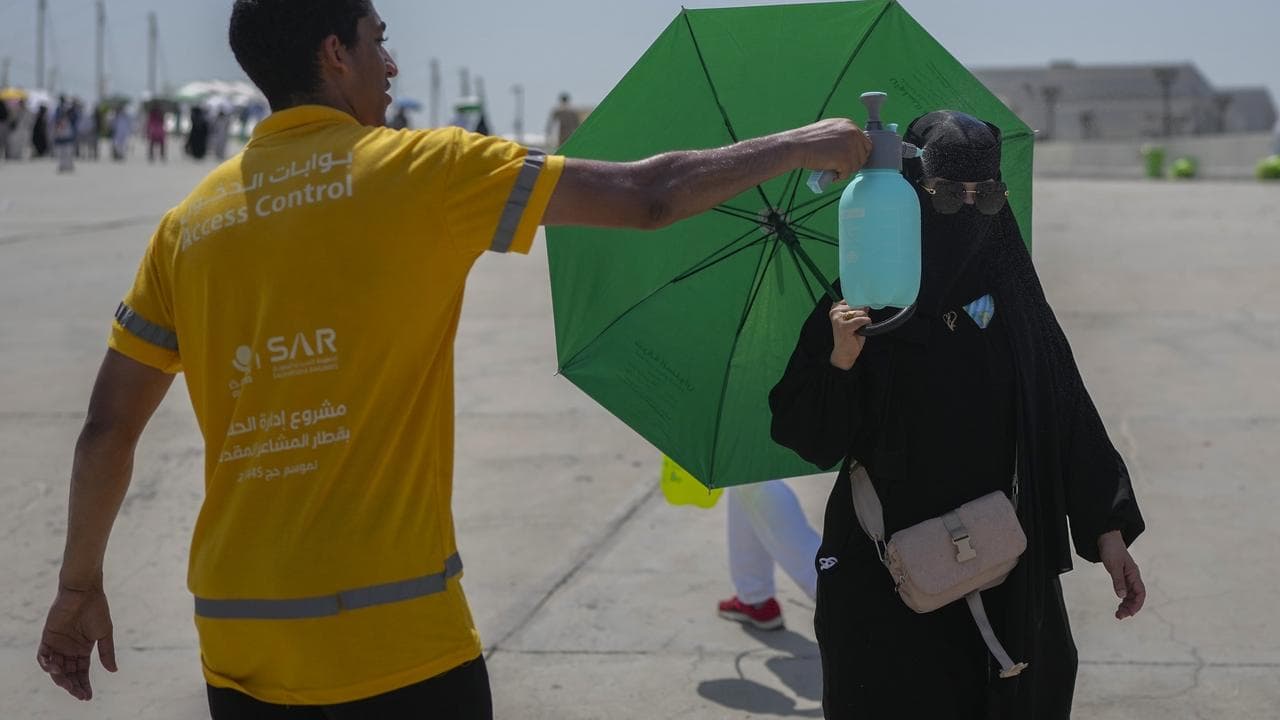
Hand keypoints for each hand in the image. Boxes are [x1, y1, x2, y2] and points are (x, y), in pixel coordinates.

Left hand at [37, 583, 117, 700]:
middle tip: (78, 695)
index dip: (83, 685)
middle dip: (72, 685)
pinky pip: (43, 656)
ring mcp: (57, 644)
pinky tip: (55, 670)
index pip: (81, 672)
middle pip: (68, 673)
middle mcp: (69, 649)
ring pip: (55, 668)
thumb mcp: (105, 634)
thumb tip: (113, 671)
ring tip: (67, 685)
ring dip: (60, 678)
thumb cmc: (97, 610)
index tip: (87, 696)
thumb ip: (106, 652)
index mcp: (83, 649)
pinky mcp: (47, 637)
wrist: (84, 592)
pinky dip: (46, 664)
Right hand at [788, 119, 872, 183]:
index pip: (865, 142)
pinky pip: (847, 173)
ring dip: (845, 171)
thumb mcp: (829, 129)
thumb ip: (842, 135)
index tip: (849, 160)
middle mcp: (853, 133)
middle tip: (841, 167)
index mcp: (849, 125)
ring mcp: (850, 146)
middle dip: (853, 163)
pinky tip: (831, 174)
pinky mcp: (845, 159)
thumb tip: (851, 147)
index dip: (858, 153)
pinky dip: (839, 176)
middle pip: (863, 155)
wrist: (797, 146)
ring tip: (833, 170)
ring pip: (856, 165)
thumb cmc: (808, 140)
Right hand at [829, 301, 870, 369]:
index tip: (857, 317)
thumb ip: (858, 310)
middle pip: (858, 305)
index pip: (854, 299)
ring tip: (856, 329)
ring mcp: (838, 318)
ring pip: (861, 312)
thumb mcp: (854, 320)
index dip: (859, 308)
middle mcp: (835, 311)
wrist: (844, 354)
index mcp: (835, 308)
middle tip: (856, 326)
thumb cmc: (850, 337)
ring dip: (863, 321)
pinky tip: (860, 331)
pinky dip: (865, 324)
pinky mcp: (843, 326)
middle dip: (862, 315)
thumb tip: (867, 304)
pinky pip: (862, 320)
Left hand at [1098, 530, 1144, 619]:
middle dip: (1130, 607)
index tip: (1130, 613)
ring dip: (1127, 605)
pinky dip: (1123, 599)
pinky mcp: (1121, 576)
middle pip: (1136, 596)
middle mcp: (1133, 577)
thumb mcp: (1114, 566)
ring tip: (1118, 614)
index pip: (1140, 593)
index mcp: (1134, 574)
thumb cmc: (1111, 549)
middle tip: (1120, 616)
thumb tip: (1121, 596)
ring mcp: (1128, 577)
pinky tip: (1119, 604)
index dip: (1137, 604)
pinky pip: (1125, 591)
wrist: (1106, 538)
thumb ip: (1118, 581)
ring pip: (1131, 595)